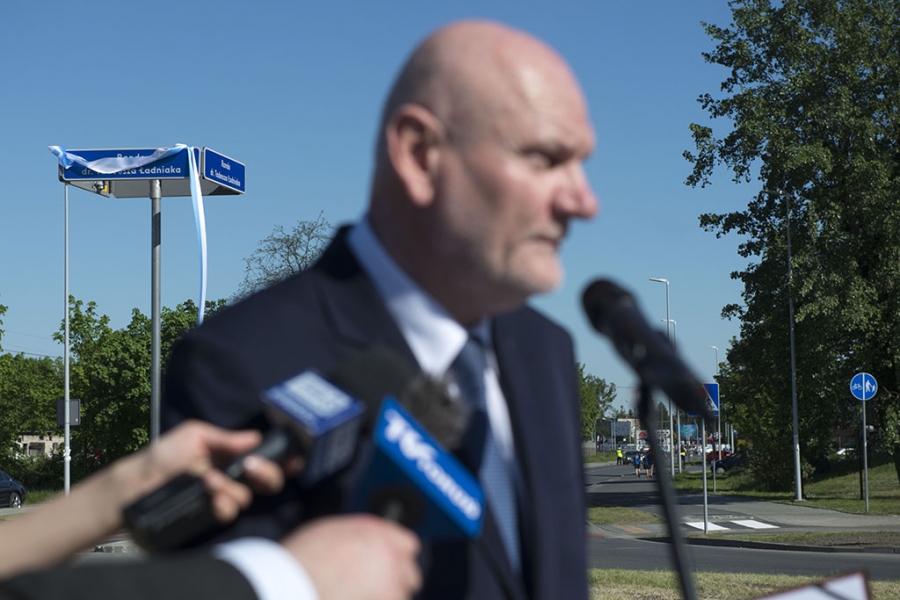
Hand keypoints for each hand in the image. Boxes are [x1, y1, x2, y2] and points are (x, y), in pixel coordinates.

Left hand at [123, 420, 289, 522]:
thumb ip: (226, 438)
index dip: (283, 459)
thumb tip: (255, 438)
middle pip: (269, 481)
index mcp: (231, 457)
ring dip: (231, 487)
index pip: (265, 459)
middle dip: (267, 471)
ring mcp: (223, 500)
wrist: (135, 486)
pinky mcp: (211, 518)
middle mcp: (232, 479)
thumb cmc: (162, 457)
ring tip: (208, 481)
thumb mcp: (194, 435)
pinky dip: (223, 504)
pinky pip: (230, 514)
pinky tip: (211, 497)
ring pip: (247, 498)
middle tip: (249, 466)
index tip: (292, 457)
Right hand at [281, 515, 421, 599]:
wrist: (287, 587)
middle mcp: (391, 562)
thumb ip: (361, 534)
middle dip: (393, 580)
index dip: (394, 554)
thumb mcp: (332, 531)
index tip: (387, 564)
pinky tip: (353, 599)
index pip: (408, 545)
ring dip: (383, 597)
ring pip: (398, 596)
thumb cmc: (301, 560)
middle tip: (370, 586)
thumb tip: (370, 542)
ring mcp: (390, 591)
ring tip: (355, 595)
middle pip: (409, 574)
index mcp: (381, 537)